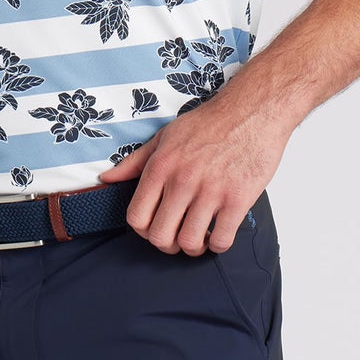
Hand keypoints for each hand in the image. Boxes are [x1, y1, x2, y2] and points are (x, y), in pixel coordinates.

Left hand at [96, 99, 286, 255]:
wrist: (252, 111)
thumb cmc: (208, 124)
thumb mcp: (164, 136)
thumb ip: (135, 162)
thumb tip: (107, 179)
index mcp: (161, 166)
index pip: (136, 217)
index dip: (143, 231)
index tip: (155, 227)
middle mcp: (182, 180)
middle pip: (160, 236)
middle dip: (167, 244)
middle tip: (177, 237)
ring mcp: (211, 191)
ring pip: (189, 243)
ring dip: (193, 248)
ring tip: (199, 237)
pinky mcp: (238, 199)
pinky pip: (221, 240)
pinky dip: (218, 245)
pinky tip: (219, 233)